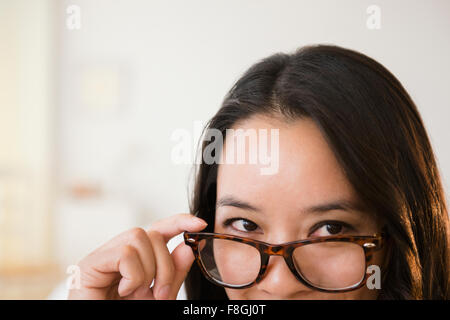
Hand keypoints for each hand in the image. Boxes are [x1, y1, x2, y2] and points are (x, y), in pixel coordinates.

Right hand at [68, 213, 206, 299]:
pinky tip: (123, 291)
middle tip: (161, 294)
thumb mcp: (159, 297)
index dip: (179, 222)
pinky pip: (125, 253)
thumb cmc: (126, 315)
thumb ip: (173, 274)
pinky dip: (133, 275)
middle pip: (151, 233)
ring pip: (139, 236)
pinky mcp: (88, 265)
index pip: (157, 230)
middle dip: (165, 264)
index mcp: (134, 260)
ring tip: (138, 293)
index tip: (200, 224)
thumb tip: (187, 247)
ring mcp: (101, 257)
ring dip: (149, 270)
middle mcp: (116, 253)